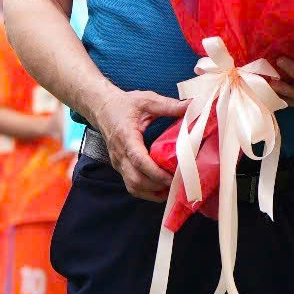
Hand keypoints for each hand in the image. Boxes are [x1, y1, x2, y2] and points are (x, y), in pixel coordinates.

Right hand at [92, 86, 186, 200]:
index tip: (171, 177)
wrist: (102, 108)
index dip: (155, 172)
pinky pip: (131, 185)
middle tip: (178, 184)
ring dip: (152, 192)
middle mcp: (120, 154)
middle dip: (157, 185)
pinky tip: (161, 189)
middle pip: (136, 179)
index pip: (138, 160)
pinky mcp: (120, 167)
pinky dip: (146, 192)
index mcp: (126, 137)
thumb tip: (191, 106)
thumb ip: (168, 105)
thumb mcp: (146, 100)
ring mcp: (118, 163)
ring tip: (172, 188)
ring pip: (133, 186)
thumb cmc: (124, 105)